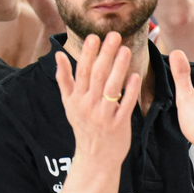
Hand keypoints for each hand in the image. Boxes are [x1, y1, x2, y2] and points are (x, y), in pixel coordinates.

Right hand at [56, 32, 138, 167]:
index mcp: (77, 98)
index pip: (82, 72)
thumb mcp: (69, 104)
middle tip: (114, 35)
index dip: (88, 54)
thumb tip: (58, 55)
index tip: (94, 36)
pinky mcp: (119, 124)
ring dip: (119, 68)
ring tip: (125, 50)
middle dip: (105, 54)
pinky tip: (136, 76)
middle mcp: (89, 105)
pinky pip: (125, 105)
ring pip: (112, 88)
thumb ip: (64, 79)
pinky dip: (130, 90)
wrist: (95, 157)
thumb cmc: (83, 126)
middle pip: (98, 76)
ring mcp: (104, 115)